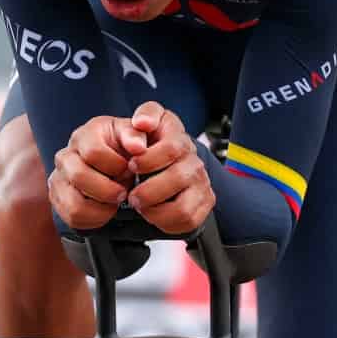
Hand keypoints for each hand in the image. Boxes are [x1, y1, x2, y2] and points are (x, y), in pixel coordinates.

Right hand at [49, 116, 137, 229]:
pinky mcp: (57, 198)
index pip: (93, 152)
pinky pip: (73, 218)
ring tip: (114, 201)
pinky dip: (95, 218)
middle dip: (108, 190)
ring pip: (74, 204)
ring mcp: (58, 178)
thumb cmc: (121, 147)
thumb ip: (136, 136)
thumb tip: (137, 147)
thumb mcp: (132, 135)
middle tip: (124, 192)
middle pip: (79, 176)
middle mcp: (64, 156)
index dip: (115, 166)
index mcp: (83, 136)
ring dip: (101, 208)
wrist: (111, 162)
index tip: (130, 169)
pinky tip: (106, 208)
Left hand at [124, 102, 214, 234]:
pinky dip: (164, 221)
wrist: (162, 162)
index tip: (132, 164)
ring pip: (183, 206)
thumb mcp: (143, 124)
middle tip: (132, 194)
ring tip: (141, 205)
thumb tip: (142, 123)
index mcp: (178, 136)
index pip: (173, 146)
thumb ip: (144, 117)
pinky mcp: (205, 201)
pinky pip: (187, 219)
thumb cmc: (147, 144)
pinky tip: (153, 212)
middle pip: (179, 178)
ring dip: (156, 209)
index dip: (149, 159)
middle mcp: (193, 157)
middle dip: (148, 190)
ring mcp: (201, 181)